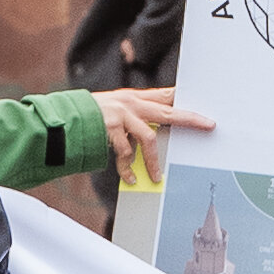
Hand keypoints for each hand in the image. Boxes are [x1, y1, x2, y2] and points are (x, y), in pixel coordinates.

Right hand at [94, 87, 212, 176]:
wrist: (65, 118)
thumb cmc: (92, 116)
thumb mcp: (115, 106)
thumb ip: (135, 113)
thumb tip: (156, 125)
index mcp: (134, 98)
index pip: (166, 95)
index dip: (185, 98)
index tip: (203, 104)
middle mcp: (131, 103)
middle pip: (168, 111)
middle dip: (190, 119)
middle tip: (208, 126)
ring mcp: (121, 115)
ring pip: (148, 137)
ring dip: (152, 161)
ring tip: (156, 177)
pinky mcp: (110, 128)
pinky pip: (125, 152)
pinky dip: (128, 168)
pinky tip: (130, 178)